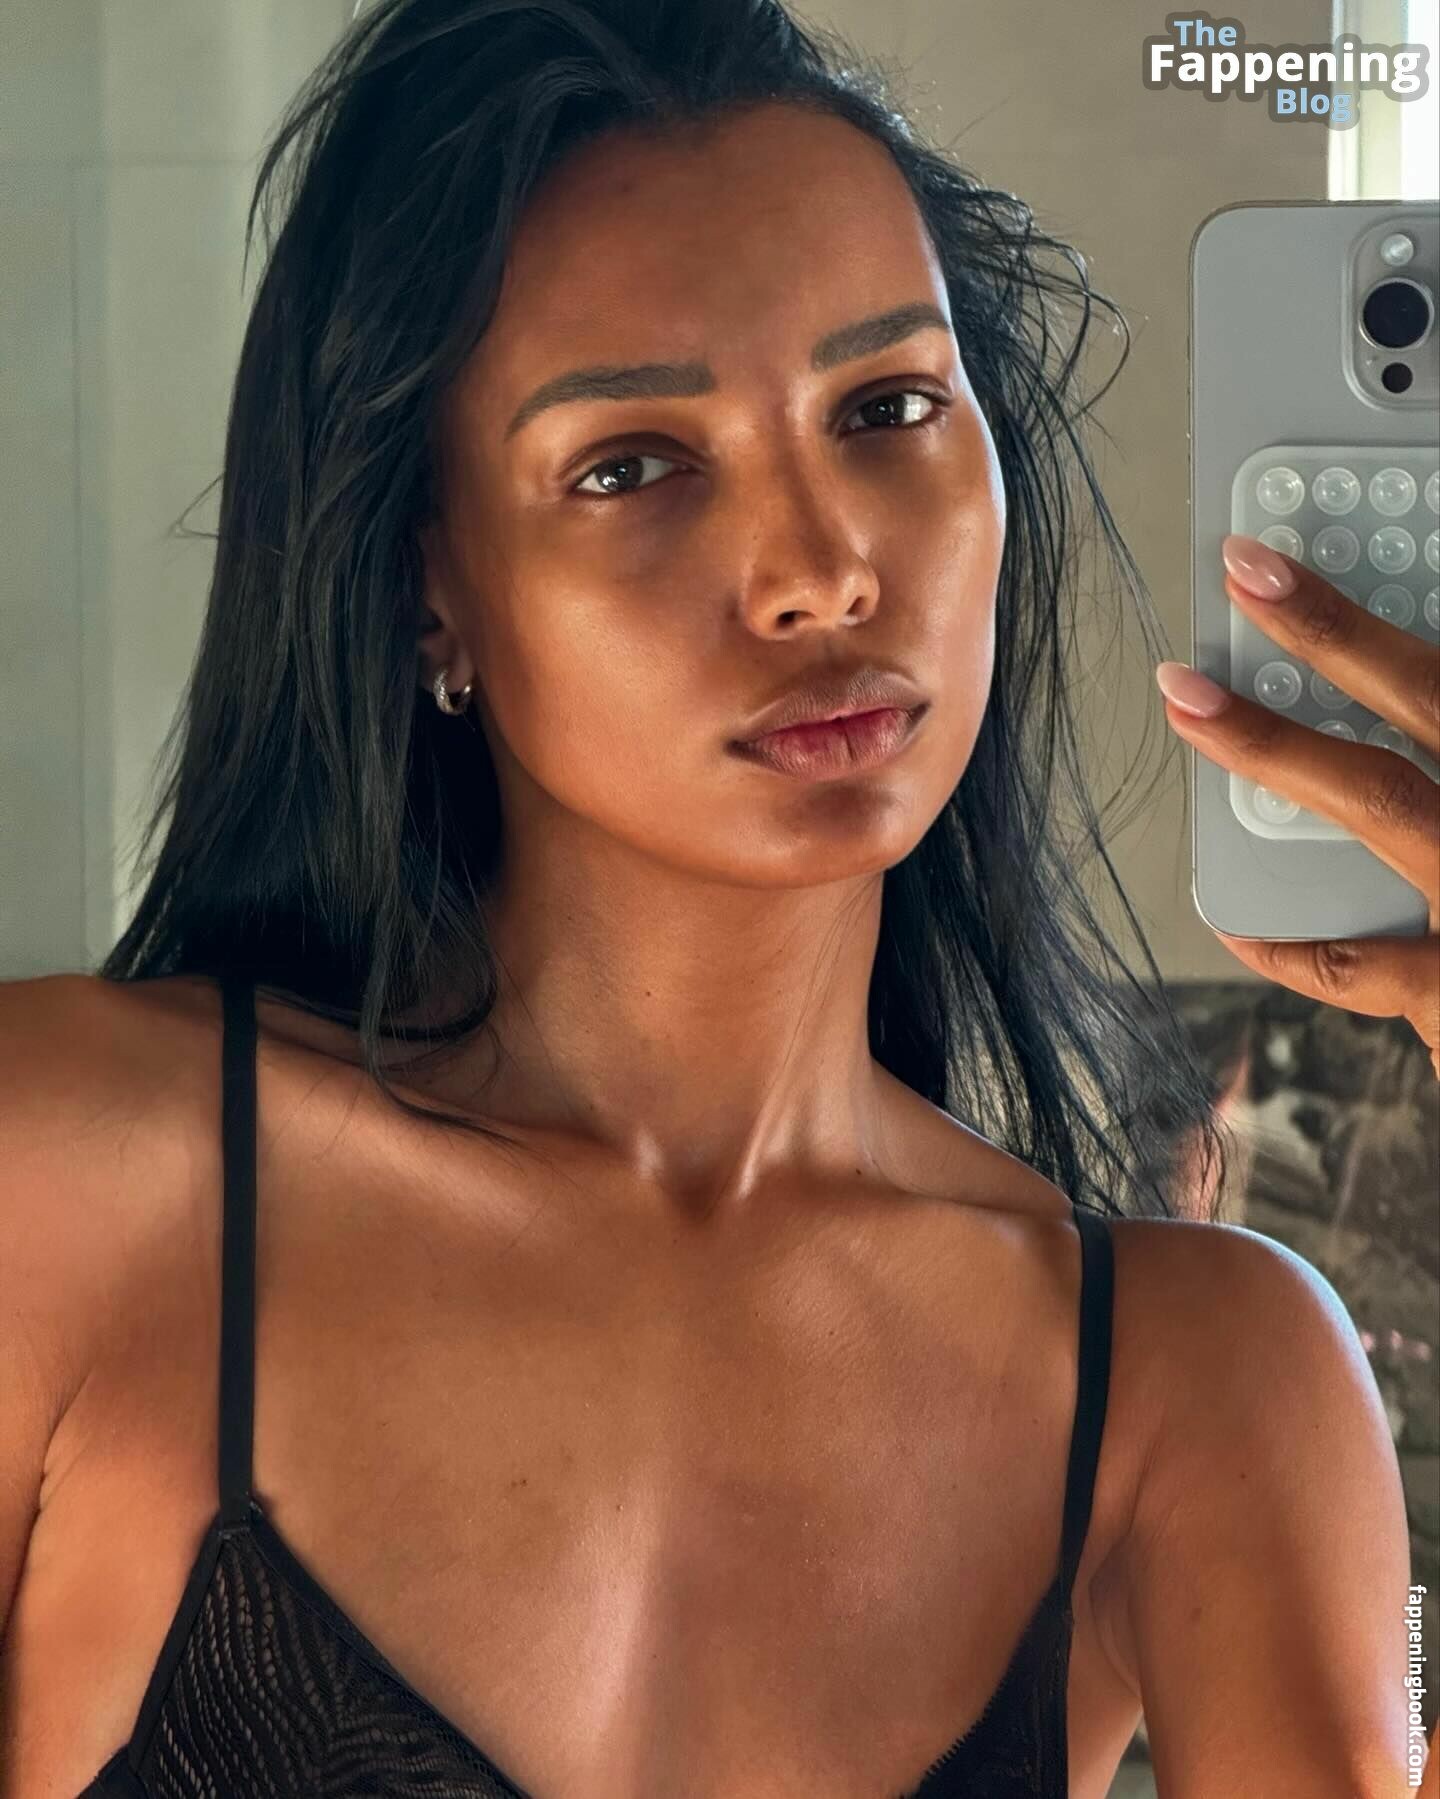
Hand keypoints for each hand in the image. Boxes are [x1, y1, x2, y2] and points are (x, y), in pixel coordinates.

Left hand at [1154, 532, 1439, 1080]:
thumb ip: (1427, 751)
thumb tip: (1402, 698)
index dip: (1379, 617)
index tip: (1320, 561)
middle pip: (1435, 696)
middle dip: (1338, 628)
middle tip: (1248, 567)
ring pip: (1385, 800)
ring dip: (1278, 745)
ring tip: (1190, 702)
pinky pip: (1352, 963)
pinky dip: (1282, 938)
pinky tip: (1228, 912)